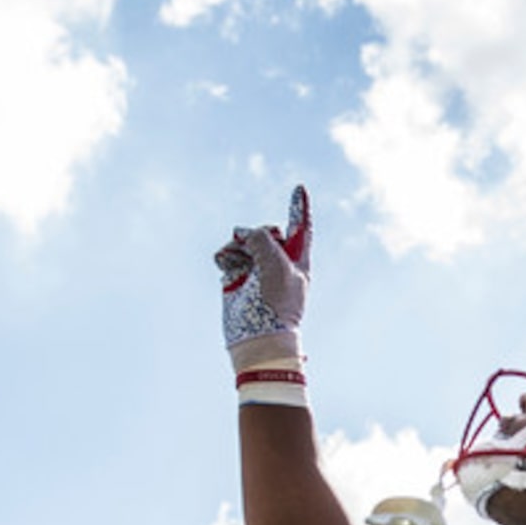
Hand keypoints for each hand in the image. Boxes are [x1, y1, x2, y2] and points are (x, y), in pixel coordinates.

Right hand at [213, 185, 310, 369]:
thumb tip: (240, 233)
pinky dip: (225, 255)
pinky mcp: (235, 276)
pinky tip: (225, 265)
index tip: (299, 188)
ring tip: (237, 263)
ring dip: (237, 245)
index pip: (301, 228)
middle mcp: (277, 262)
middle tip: (255, 254)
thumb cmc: (275, 302)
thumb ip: (260, 238)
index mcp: (297, 260)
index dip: (299, 208)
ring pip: (243, 240)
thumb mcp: (276, 263)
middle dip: (257, 235)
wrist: (256, 336)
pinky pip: (227, 253)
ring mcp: (255, 268)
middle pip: (266, 230)